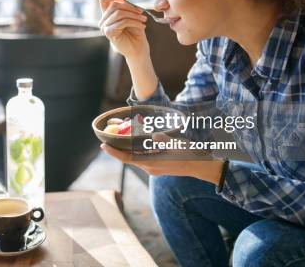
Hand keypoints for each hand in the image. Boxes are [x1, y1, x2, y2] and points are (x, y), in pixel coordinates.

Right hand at [98, 0, 149, 59]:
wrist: (138, 49)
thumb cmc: (135, 32)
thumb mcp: (131, 13)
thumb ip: (123, 1)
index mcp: (107, 14)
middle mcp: (103, 20)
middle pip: (114, 5)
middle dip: (130, 7)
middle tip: (142, 12)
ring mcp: (104, 27)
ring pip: (119, 13)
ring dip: (134, 15)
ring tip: (143, 20)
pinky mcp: (109, 33)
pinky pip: (122, 22)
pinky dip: (134, 22)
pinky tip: (142, 26)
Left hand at [100, 133, 224, 184]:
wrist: (201, 167)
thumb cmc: (189, 155)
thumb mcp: (176, 145)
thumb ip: (163, 139)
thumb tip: (153, 136)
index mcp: (151, 163)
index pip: (127, 158)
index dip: (114, 153)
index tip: (103, 146)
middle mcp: (150, 168)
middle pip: (128, 158)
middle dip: (118, 148)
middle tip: (109, 137)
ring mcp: (154, 168)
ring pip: (135, 158)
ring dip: (127, 149)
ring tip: (120, 137)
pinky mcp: (159, 166)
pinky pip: (143, 158)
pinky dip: (137, 151)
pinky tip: (137, 142)